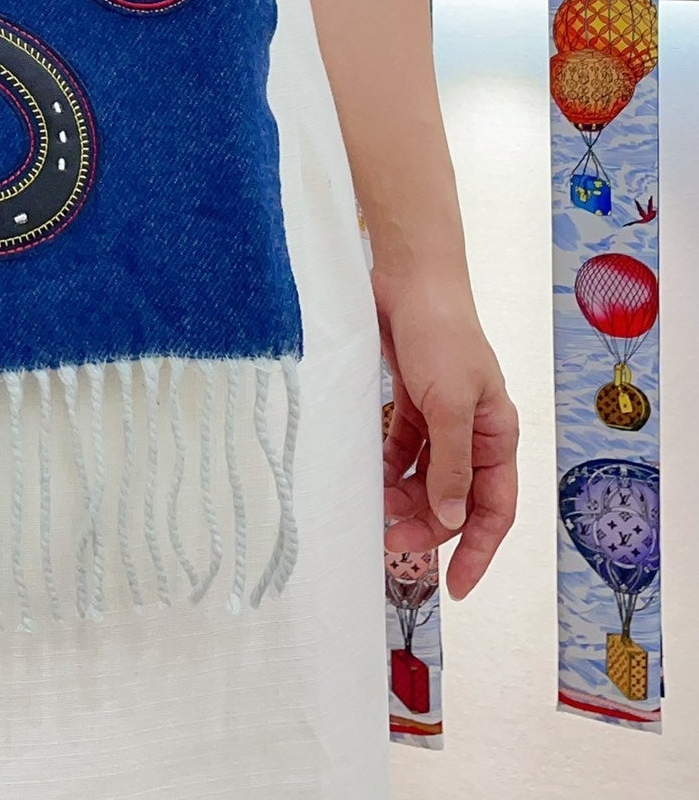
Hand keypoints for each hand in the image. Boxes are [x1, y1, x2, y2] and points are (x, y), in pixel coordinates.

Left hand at [375, 266, 518, 599]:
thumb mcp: (449, 404)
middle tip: (393, 546)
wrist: (409, 278)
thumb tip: (453, 519)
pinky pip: (402, 449)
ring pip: (427, 477)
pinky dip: (389, 468)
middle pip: (456, 498)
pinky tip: (371, 481)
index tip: (456, 588)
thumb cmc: (441, 334)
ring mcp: (440, 415)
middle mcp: (472, 430)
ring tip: (377, 514)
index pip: (495, 509)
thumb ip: (451, 464)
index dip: (478, 551)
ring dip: (405, 500)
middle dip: (429, 526)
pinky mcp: (411, 400)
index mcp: (496, 434)